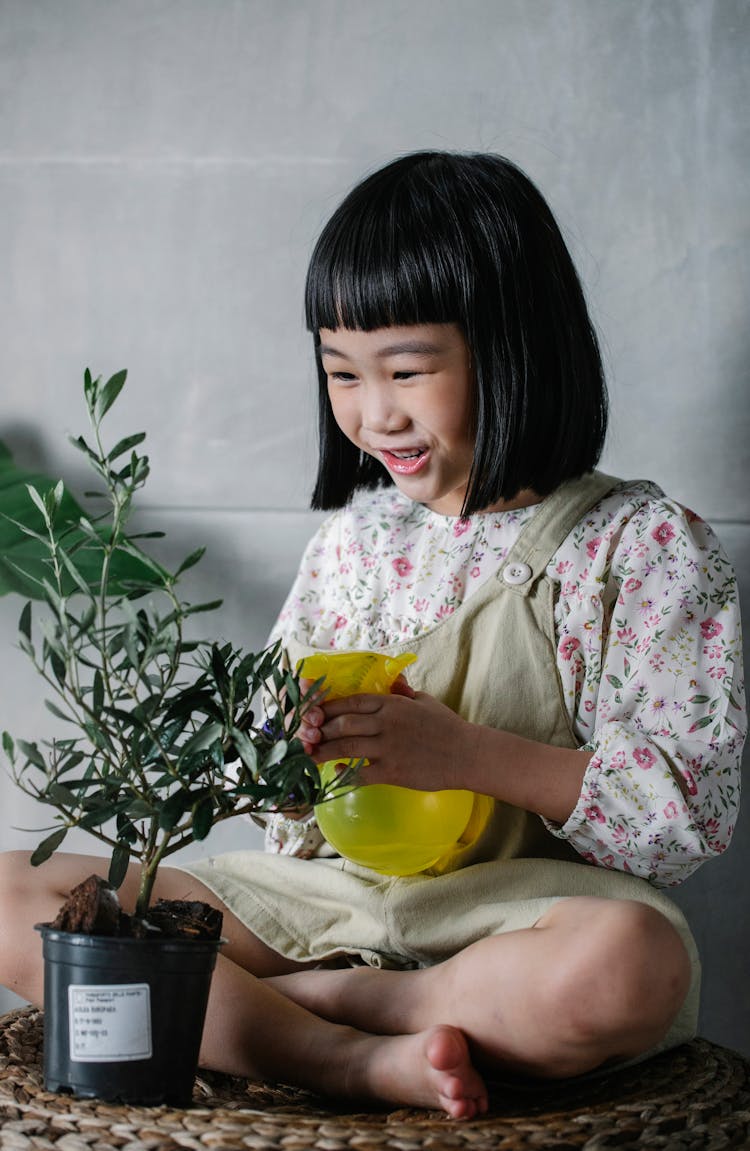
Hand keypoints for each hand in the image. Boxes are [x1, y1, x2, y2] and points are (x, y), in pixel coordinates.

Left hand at [305, 683, 475, 792]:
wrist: (466, 754)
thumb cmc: (446, 726)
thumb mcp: (423, 700)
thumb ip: (402, 692)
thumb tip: (391, 682)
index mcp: (392, 704)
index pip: (351, 701)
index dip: (328, 707)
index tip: (313, 713)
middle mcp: (386, 723)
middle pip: (343, 723)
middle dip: (320, 730)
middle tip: (305, 736)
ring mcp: (388, 748)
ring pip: (345, 747)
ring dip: (323, 751)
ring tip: (308, 756)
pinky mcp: (392, 771)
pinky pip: (360, 773)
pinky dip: (344, 775)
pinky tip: (335, 774)